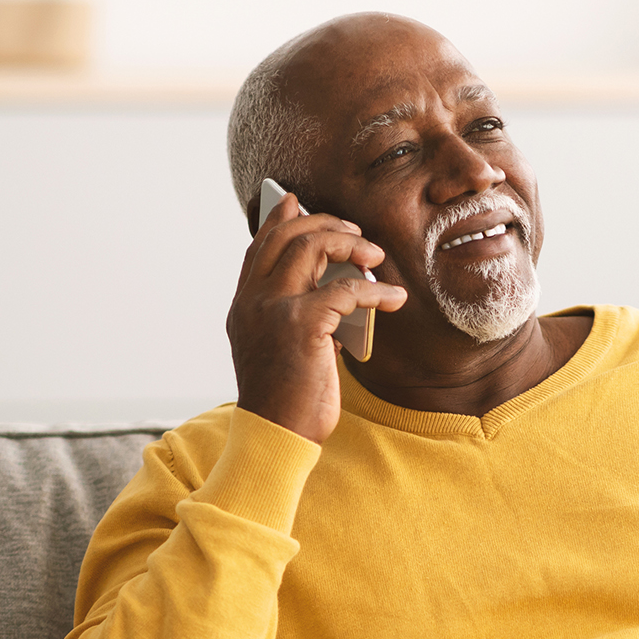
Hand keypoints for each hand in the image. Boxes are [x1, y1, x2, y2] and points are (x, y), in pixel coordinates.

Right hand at [225, 193, 407, 443]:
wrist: (276, 436)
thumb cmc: (287, 402)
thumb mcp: (284, 352)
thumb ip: (298, 318)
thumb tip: (335, 295)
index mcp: (244, 307)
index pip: (258, 248)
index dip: (279, 220)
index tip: (297, 202)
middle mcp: (252, 301)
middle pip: (286, 235)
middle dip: (325, 224)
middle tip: (356, 234)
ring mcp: (273, 309)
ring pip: (311, 246)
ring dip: (350, 244)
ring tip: (374, 257)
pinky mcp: (301, 323)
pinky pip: (346, 290)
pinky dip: (376, 291)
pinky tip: (394, 298)